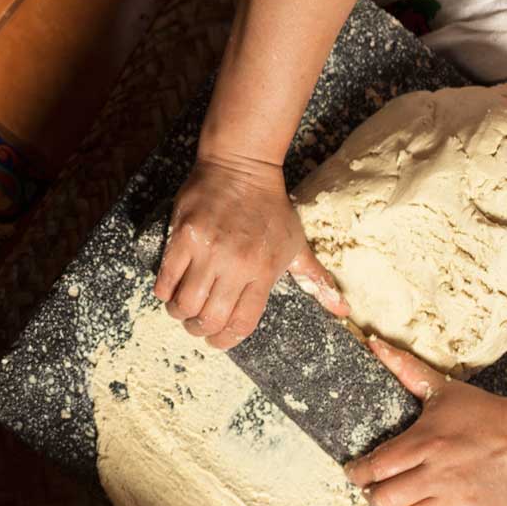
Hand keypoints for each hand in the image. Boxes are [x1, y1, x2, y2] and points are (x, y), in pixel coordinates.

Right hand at [153, 152, 346, 348]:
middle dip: (199, 330)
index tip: (217, 340)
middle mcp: (236, 265)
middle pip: (209, 318)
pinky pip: (166, 278)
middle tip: (196, 325)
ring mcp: (207, 251)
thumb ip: (315, 279)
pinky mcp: (182, 237)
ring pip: (184, 303)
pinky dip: (164, 291)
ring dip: (179, 313)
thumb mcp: (296, 244)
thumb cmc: (271, 208)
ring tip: (181, 308)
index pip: (241, 324)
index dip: (225, 340)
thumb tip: (342, 311)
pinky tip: (169, 289)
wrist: (242, 165)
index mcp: (263, 271)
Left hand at [346, 338, 506, 505]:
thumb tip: (373, 342)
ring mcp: (458, 500)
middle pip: (384, 499)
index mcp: (427, 443)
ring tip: (398, 501)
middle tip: (376, 487)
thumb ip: (406, 369)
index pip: (375, 467)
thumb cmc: (483, 414)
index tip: (356, 471)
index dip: (357, 472)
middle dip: (373, 495)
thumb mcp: (444, 390)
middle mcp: (440, 474)